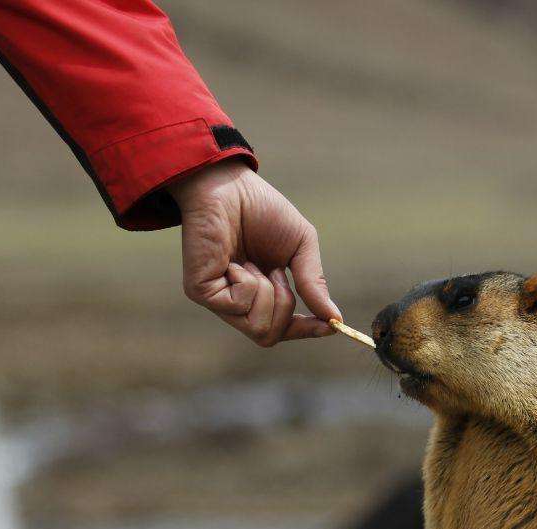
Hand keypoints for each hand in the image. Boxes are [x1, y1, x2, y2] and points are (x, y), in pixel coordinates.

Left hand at [167, 159, 341, 346]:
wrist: (229, 185)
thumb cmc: (262, 210)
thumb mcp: (301, 246)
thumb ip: (314, 282)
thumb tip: (335, 318)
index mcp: (259, 294)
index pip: (281, 328)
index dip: (307, 330)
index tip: (330, 326)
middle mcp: (236, 302)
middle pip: (270, 335)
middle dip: (285, 305)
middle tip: (277, 272)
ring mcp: (217, 299)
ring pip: (258, 327)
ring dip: (268, 293)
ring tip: (253, 262)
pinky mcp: (201, 292)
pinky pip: (240, 306)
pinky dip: (247, 282)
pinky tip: (233, 260)